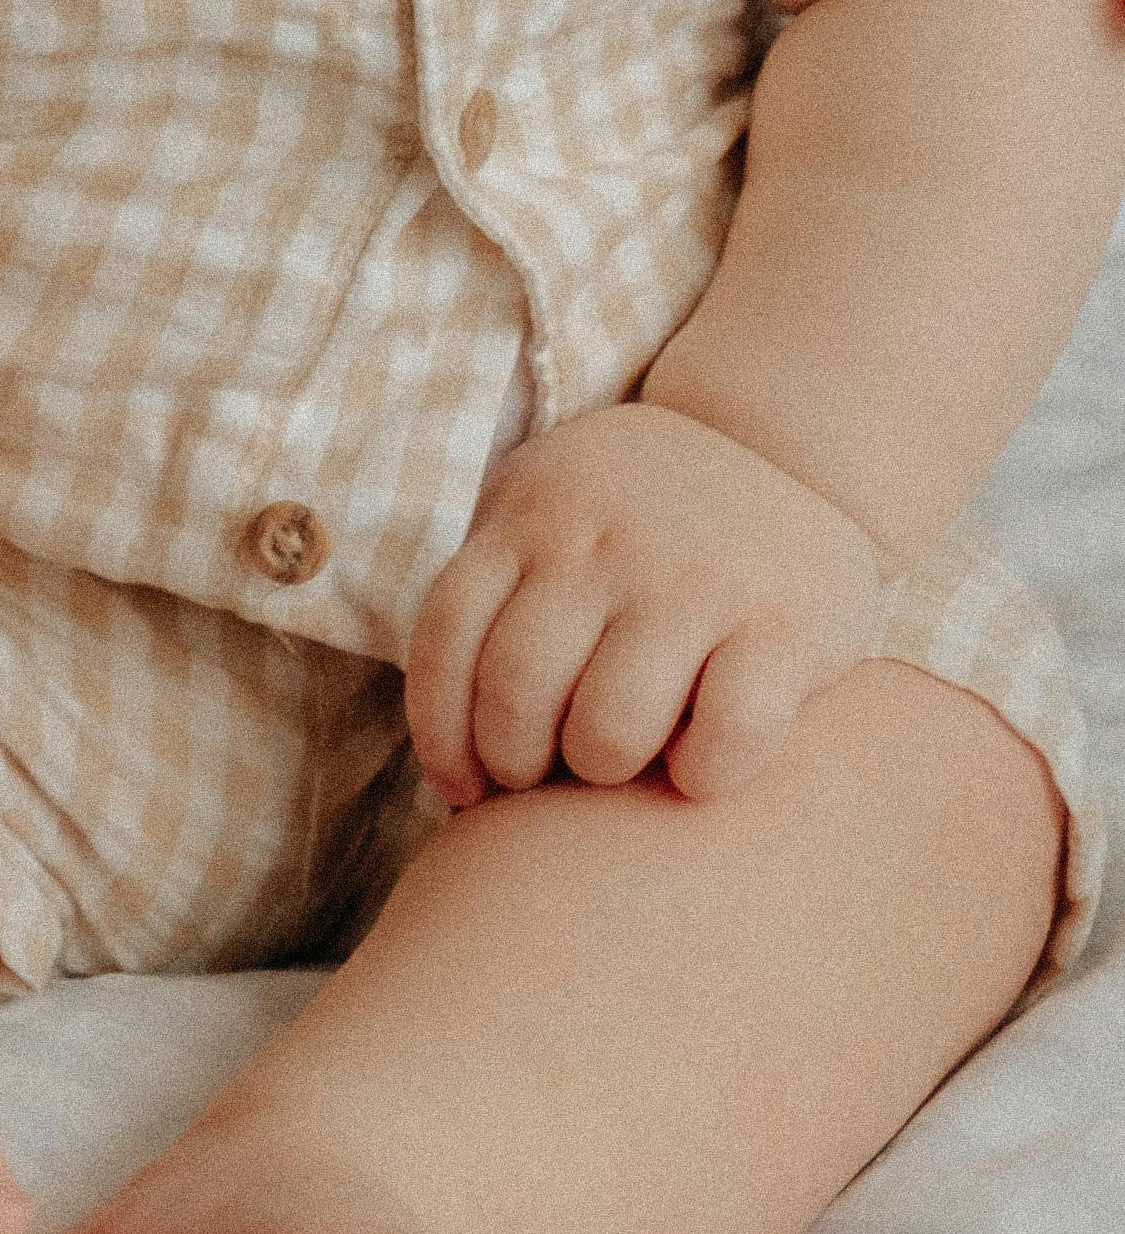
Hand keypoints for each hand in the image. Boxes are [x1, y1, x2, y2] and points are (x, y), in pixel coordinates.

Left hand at [404, 400, 882, 812]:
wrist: (793, 447)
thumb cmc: (644, 517)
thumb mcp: (552, 508)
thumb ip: (499, 587)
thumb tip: (447, 735)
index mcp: (534, 516)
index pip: (447, 635)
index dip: (441, 732)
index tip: (463, 785)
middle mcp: (606, 542)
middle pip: (518, 690)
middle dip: (516, 762)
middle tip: (544, 776)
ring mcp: (695, 581)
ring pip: (609, 728)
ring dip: (601, 772)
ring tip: (616, 768)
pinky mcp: (787, 626)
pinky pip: (727, 736)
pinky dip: (704, 775)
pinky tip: (699, 769)